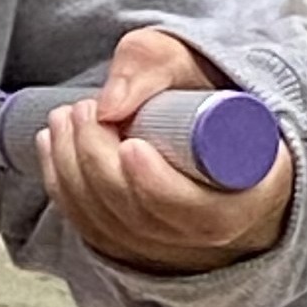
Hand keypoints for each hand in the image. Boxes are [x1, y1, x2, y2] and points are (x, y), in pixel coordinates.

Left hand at [35, 29, 292, 275]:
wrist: (204, 113)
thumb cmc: (207, 89)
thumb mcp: (191, 60)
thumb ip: (153, 64)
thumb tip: (109, 105)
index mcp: (253, 196)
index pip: (203, 215)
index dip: (159, 187)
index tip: (130, 146)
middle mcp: (216, 234)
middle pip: (144, 220)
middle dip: (100, 164)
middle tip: (83, 112)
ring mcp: (175, 247)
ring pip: (112, 230)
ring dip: (74, 173)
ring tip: (65, 118)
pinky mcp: (138, 244)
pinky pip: (93, 232)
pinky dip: (64, 190)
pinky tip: (53, 147)